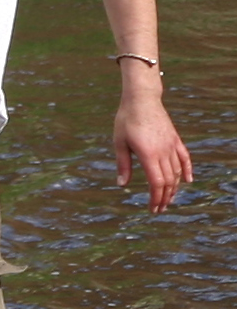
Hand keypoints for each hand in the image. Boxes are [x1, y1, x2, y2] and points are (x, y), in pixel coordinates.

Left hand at [113, 92, 192, 212]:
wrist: (142, 99)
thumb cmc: (126, 120)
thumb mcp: (119, 143)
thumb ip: (123, 165)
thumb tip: (122, 185)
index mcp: (148, 155)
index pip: (156, 183)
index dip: (155, 198)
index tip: (152, 208)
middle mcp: (163, 152)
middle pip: (168, 181)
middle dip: (164, 198)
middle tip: (159, 209)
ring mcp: (171, 145)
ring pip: (177, 172)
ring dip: (174, 188)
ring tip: (168, 199)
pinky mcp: (175, 139)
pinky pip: (184, 158)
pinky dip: (187, 170)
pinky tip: (188, 181)